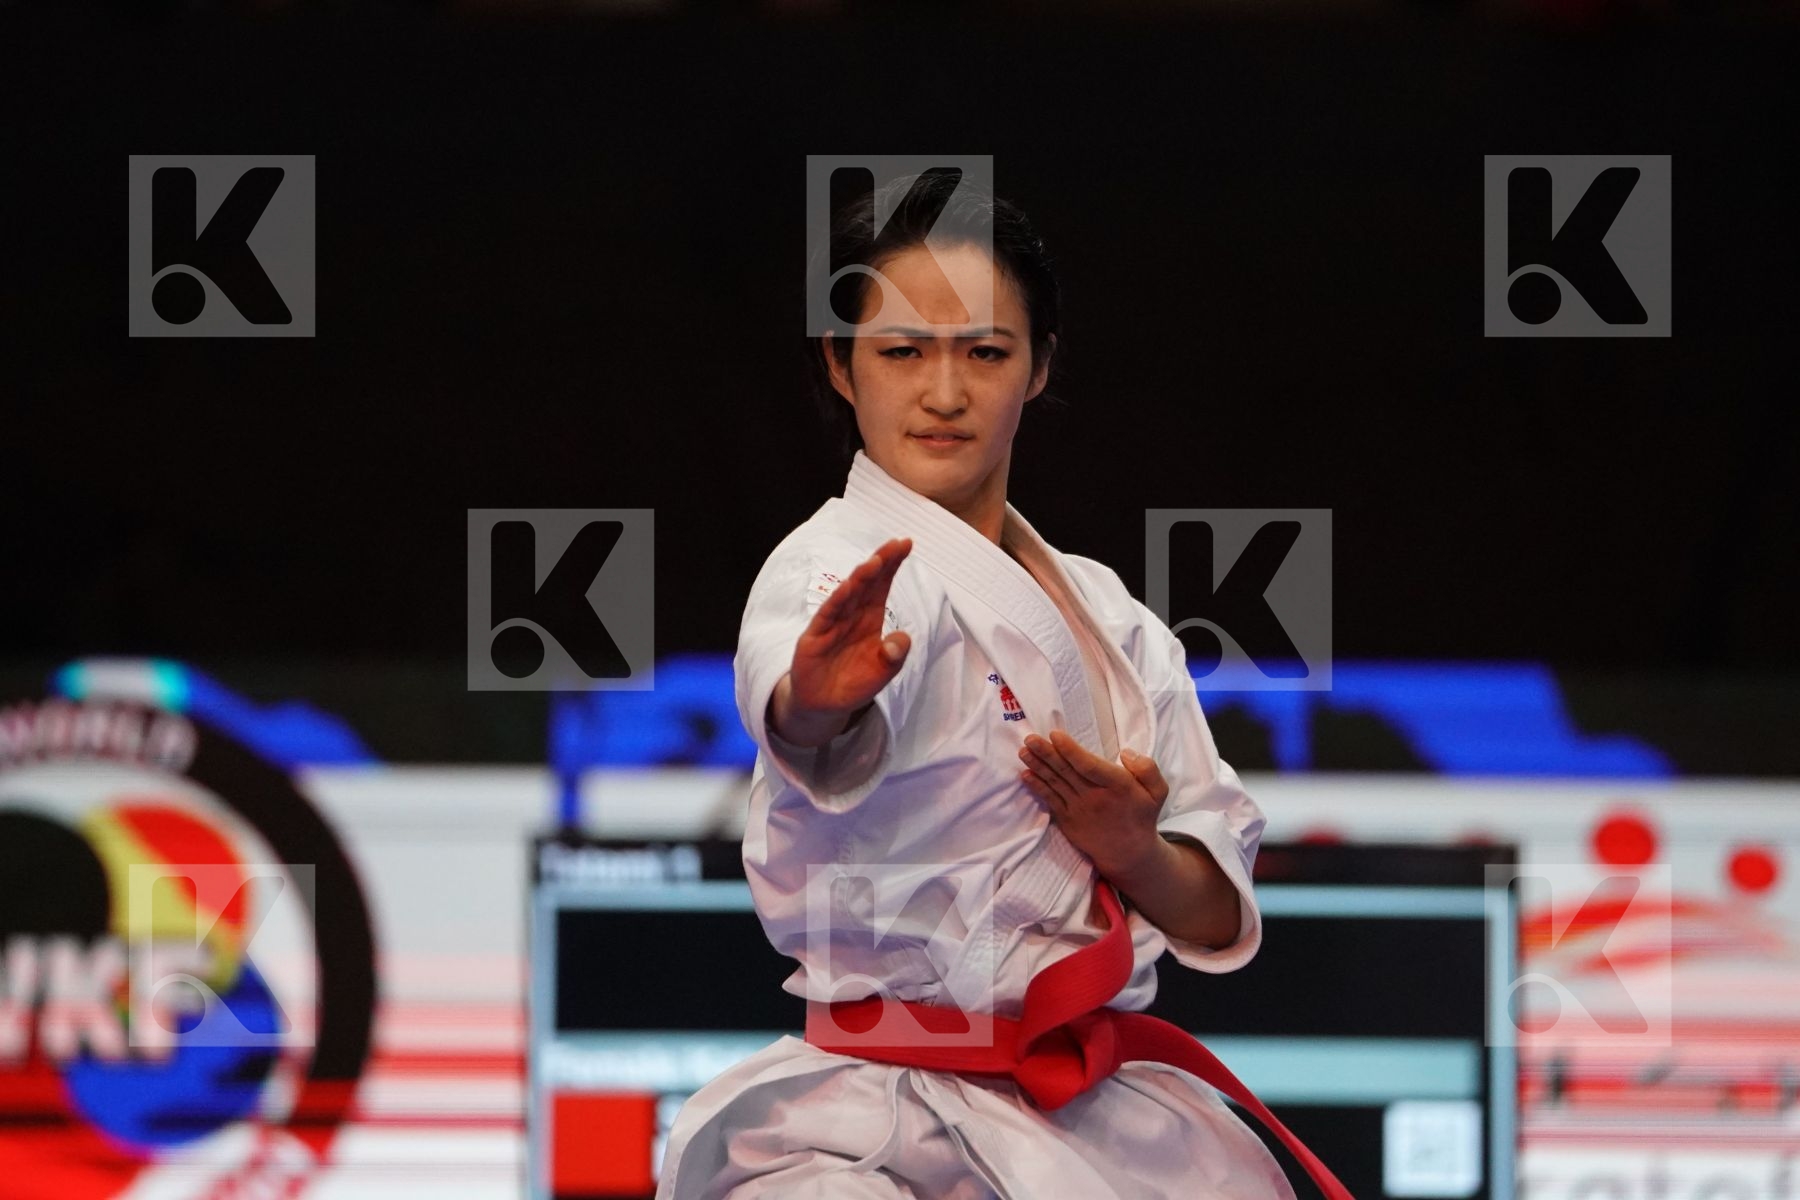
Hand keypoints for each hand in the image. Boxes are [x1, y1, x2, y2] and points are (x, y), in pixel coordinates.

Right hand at [770, 537, 913, 746]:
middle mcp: (851, 616)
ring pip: (847, 596)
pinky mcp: (814, 638)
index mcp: (869, 618)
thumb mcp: (883, 672)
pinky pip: (826, 617)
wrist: (824, 705)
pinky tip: (847, 588)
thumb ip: (895, 656)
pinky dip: (837, 602)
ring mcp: (832, 624)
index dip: (892, 565)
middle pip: (866, 584)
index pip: (881, 585)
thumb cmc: (854, 682)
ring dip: (860, 579)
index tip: (906, 543)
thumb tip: (902, 638)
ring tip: (875, 563)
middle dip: (881, 563)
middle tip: (895, 544)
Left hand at [1018, 730, 1168, 879]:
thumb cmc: (1141, 815)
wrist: (1129, 853)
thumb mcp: (1157, 792)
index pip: (1089, 766)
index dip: (1070, 750)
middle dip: (1046, 753)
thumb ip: (1147, 768)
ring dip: (1037, 766)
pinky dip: (1037, 787)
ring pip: (1055, 783)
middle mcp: (1095, 797)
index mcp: (1117, 786)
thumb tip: (1126, 753)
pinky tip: (1025, 774)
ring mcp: (1079, 810)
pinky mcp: (1068, 820)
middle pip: (1067, 772)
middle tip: (1030, 738)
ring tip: (1024, 751)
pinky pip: (1050, 800)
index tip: (1055, 734)